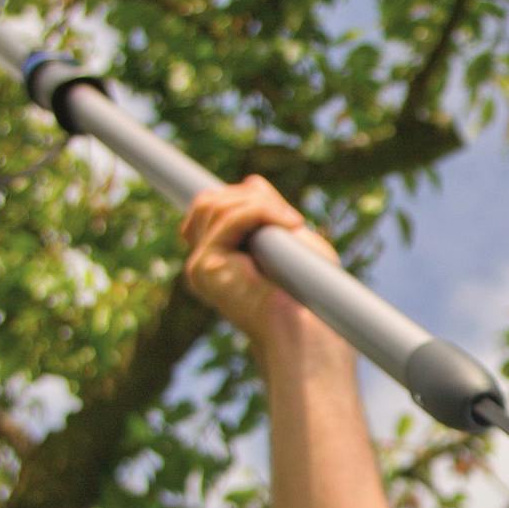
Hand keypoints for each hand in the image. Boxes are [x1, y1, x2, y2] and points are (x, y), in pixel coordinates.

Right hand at [180, 175, 343, 353]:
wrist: (306, 326)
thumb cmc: (307, 291)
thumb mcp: (288, 237)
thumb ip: (268, 209)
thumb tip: (250, 181)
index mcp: (220, 254)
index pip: (209, 207)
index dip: (235, 196)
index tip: (270, 203)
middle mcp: (204, 260)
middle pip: (209, 201)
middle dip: (251, 198)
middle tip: (291, 219)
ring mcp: (200, 264)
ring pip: (215, 205)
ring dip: (260, 205)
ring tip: (292, 224)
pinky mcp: (205, 267)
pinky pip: (229, 219)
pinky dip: (262, 212)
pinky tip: (289, 223)